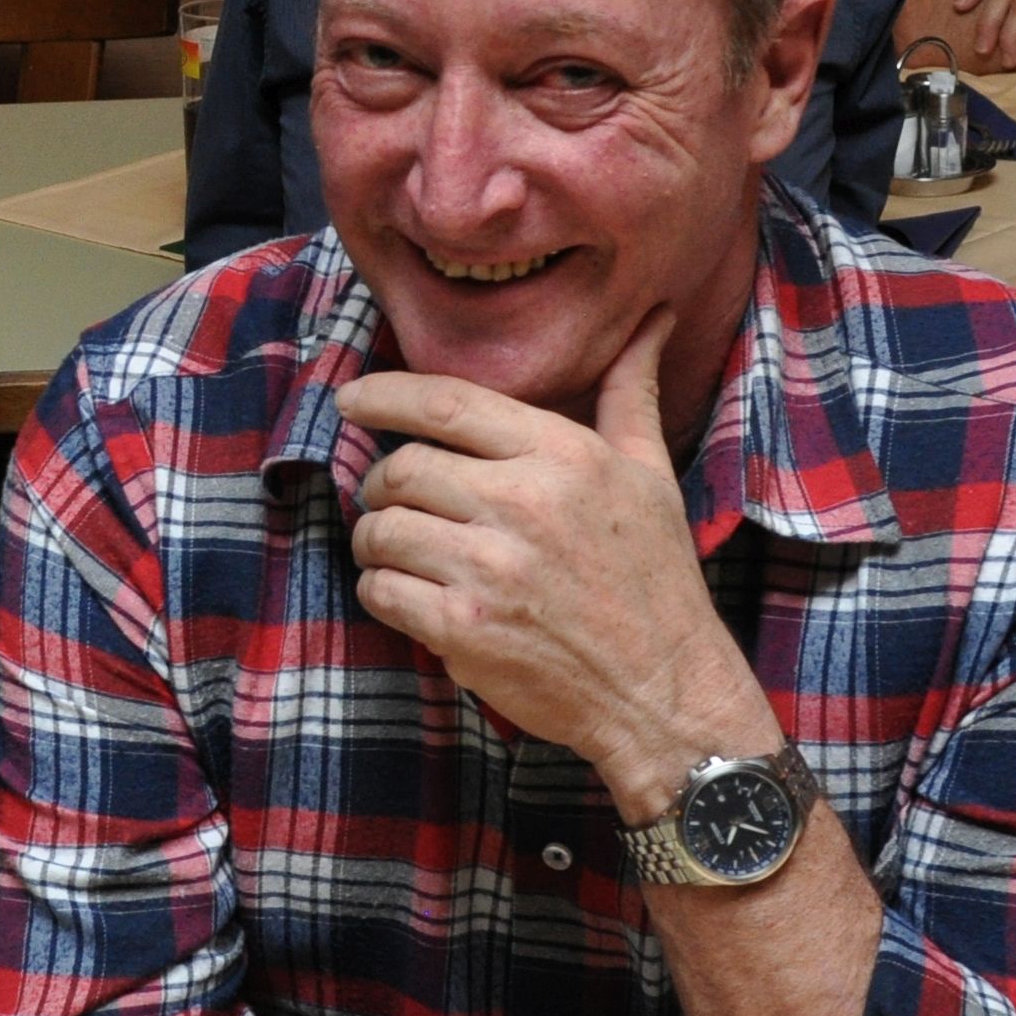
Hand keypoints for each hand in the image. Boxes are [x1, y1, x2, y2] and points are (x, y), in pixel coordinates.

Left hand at [339, 310, 773, 822]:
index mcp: (563, 455)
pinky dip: (380, 590)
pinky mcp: (464, 629)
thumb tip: (650, 323)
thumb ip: (631, 396)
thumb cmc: (656, 581)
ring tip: (398, 551)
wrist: (664, 692)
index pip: (447, 404)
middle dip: (381, 482)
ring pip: (381, 529)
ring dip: (375, 540)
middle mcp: (523, 503)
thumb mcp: (652, 476)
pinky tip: (409, 595)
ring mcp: (490, 568)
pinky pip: (381, 590)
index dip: (385, 394)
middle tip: (391, 499)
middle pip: (402, 467)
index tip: (351, 398)